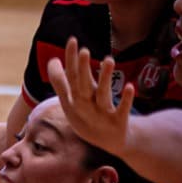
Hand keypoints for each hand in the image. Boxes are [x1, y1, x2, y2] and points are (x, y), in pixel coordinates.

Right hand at [46, 37, 132, 154]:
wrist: (110, 142)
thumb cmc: (88, 119)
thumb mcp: (70, 102)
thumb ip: (61, 82)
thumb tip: (52, 60)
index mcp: (74, 100)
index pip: (71, 77)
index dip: (71, 60)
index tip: (73, 40)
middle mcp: (85, 106)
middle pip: (83, 86)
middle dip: (83, 69)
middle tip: (85, 50)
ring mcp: (101, 115)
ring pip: (102, 95)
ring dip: (105, 79)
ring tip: (109, 60)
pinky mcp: (118, 122)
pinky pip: (121, 110)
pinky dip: (125, 99)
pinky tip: (129, 86)